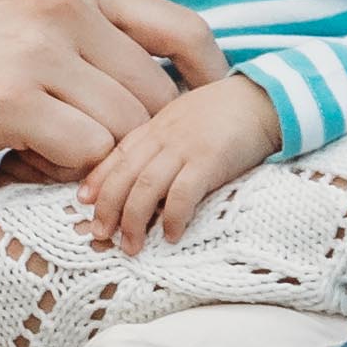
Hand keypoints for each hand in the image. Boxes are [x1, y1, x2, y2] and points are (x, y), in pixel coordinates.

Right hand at [0, 0, 230, 184]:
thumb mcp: (13, 21)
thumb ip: (81, 38)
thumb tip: (157, 88)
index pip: (183, 31)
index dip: (207, 83)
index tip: (201, 122)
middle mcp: (62, 4)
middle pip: (158, 97)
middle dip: (134, 144)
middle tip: (74, 160)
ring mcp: (38, 49)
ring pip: (125, 132)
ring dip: (90, 164)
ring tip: (31, 158)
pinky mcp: (10, 99)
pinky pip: (85, 156)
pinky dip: (60, 178)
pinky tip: (10, 165)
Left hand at [84, 76, 284, 253]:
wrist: (263, 98)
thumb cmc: (224, 113)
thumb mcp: (183, 119)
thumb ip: (161, 140)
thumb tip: (143, 173)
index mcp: (155, 127)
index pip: (116, 154)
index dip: (98, 179)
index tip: (83, 202)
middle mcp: (163, 137)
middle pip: (124, 175)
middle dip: (108, 208)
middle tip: (100, 236)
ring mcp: (184, 148)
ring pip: (145, 187)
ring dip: (133, 221)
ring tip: (131, 247)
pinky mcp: (209, 161)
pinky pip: (182, 193)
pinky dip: (172, 217)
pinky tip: (169, 236)